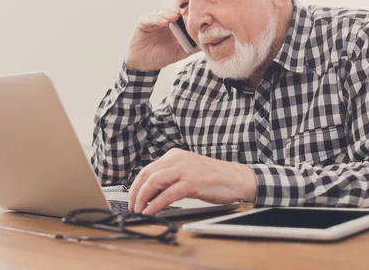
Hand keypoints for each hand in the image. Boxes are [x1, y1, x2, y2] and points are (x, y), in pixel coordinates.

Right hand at [125, 9, 196, 70]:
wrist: (145, 63)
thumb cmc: (163, 55)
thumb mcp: (181, 51)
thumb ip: (193, 46)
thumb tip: (208, 42)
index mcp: (175, 24)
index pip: (183, 14)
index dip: (190, 13)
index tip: (198, 15)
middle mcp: (165, 19)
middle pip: (174, 9)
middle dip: (180, 11)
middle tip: (187, 13)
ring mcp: (154, 20)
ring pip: (162, 11)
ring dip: (169, 13)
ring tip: (175, 17)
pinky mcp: (143, 23)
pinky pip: (149, 18)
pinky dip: (157, 19)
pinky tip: (164, 22)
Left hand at [128, 148, 256, 214]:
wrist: (237, 179)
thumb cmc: (214, 177)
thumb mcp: (188, 171)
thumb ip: (171, 177)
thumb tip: (151, 192)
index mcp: (175, 155)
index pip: (148, 169)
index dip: (136, 185)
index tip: (132, 197)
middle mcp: (177, 159)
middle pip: (147, 174)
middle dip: (135, 192)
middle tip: (131, 206)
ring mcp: (185, 170)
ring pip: (154, 182)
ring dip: (142, 198)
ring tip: (138, 210)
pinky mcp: (192, 183)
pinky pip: (168, 194)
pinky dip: (156, 204)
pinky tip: (151, 212)